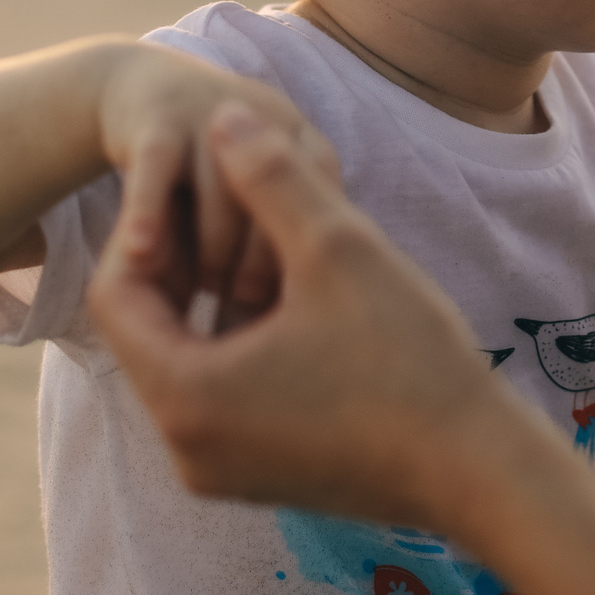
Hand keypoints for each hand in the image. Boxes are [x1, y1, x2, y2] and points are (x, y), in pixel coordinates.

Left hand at [88, 104, 546, 524]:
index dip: (146, 231)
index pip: (117, 295)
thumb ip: (271, 175)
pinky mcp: (258, 479)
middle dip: (184, 267)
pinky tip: (299, 313)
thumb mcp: (336, 247)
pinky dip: (240, 351)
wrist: (477, 470)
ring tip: (273, 257)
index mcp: (185, 397)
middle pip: (146, 333)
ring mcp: (219, 472)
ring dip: (215, 308)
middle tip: (232, 213)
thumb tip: (223, 115)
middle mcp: (185, 447)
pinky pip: (219, 402)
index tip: (197, 191)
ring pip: (186, 366)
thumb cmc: (407, 360)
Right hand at [95, 43, 313, 332]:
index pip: (324, 209)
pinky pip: (156, 172)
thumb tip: (288, 336)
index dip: (305, 267)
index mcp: (304, 144)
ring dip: (207, 255)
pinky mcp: (155, 118)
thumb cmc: (206, 170)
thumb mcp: (250, 198)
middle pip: (277, 206)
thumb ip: (276, 243)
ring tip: (193, 300)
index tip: (287, 317)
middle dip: (257, 268)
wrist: (138, 91)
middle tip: (237, 315)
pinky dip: (150, 216)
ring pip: (220, 196)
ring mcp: (212, 115)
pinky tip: (142, 258)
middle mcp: (268, 121)